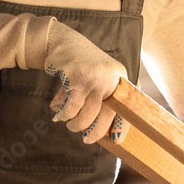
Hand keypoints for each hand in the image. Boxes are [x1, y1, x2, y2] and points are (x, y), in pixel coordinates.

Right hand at [44, 22, 126, 143]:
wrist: (63, 42)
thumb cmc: (82, 65)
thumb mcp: (100, 76)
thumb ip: (103, 96)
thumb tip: (103, 129)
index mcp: (121, 77)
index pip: (125, 106)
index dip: (121, 125)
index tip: (116, 140)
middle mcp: (111, 77)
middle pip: (106, 115)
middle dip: (95, 132)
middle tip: (86, 139)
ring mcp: (94, 77)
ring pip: (86, 115)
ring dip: (75, 124)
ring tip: (70, 124)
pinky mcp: (76, 78)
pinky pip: (71, 107)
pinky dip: (64, 114)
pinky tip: (58, 114)